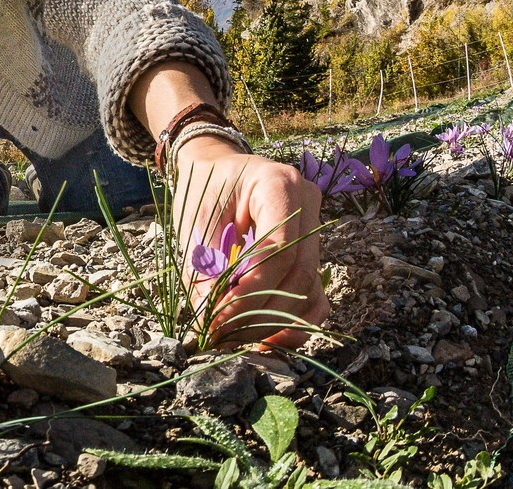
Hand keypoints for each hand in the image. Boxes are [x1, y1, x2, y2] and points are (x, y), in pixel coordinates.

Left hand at [173, 136, 329, 348]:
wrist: (216, 172)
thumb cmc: (204, 188)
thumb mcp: (196, 217)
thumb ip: (205, 262)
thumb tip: (209, 315)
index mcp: (280, 185)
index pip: (279, 249)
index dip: (251, 289)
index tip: (220, 315)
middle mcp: (309, 206)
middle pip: (299, 272)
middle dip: (261, 310)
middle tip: (224, 333)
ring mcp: (316, 232)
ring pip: (309, 289)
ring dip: (275, 322)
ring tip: (236, 338)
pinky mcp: (312, 256)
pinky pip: (314, 296)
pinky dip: (293, 322)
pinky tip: (265, 339)